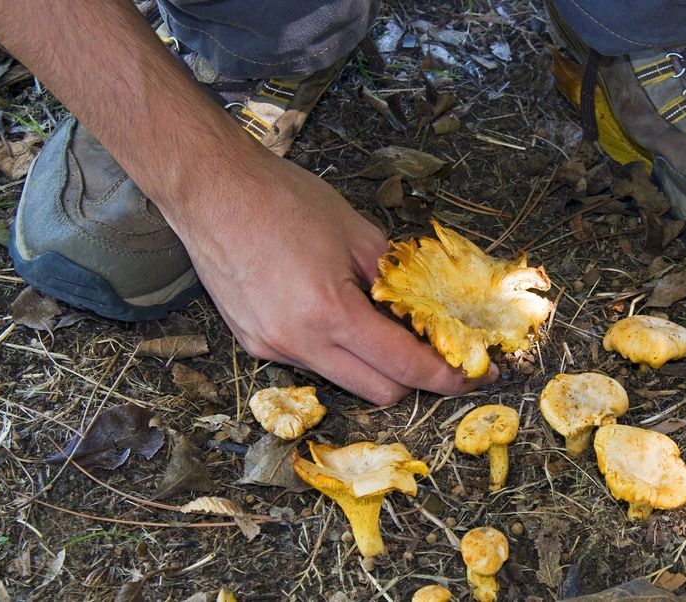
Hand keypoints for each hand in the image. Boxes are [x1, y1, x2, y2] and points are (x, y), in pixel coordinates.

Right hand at [175, 153, 496, 405]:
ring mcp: (272, 348)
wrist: (210, 189)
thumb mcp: (357, 231)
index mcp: (330, 312)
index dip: (447, 376)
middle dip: (415, 376)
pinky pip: (312, 363)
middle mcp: (298, 343)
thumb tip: (427, 311)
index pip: (404, 365)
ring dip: (373, 363)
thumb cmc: (283, 198)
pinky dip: (337, 349)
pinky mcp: (254, 344)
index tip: (475, 375)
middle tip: (436, 349)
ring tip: (381, 322)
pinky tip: (334, 313)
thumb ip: (396, 280)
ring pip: (345, 380)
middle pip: (380, 391)